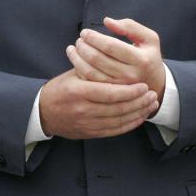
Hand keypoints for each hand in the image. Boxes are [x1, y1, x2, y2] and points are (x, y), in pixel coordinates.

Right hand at [38, 69, 158, 138]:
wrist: (42, 112)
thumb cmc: (59, 89)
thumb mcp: (72, 75)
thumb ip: (93, 70)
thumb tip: (117, 61)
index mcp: (78, 92)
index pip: (110, 93)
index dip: (130, 91)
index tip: (144, 85)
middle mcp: (83, 110)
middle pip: (118, 108)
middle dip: (139, 102)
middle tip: (153, 94)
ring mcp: (87, 124)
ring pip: (119, 121)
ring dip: (138, 113)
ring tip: (150, 105)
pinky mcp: (90, 133)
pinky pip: (114, 131)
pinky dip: (129, 125)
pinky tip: (139, 117)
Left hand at [66, 17, 165, 107]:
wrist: (156, 84)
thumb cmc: (149, 56)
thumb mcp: (149, 38)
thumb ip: (130, 26)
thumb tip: (107, 21)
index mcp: (141, 59)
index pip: (111, 46)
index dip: (94, 38)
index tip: (84, 32)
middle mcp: (130, 75)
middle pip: (98, 59)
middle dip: (84, 47)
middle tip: (79, 40)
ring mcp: (120, 87)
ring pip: (91, 73)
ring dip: (78, 59)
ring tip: (74, 49)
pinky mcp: (111, 95)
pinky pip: (90, 82)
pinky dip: (80, 70)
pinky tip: (77, 61)